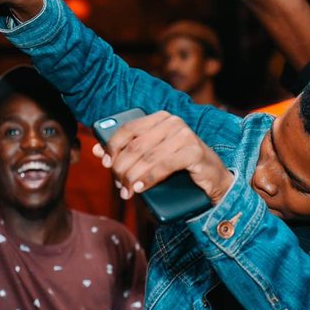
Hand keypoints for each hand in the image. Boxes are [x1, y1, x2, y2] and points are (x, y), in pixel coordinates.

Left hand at [92, 111, 233, 204]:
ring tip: (127, 192)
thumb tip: (96, 150)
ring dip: (132, 177)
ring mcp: (185, 135)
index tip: (105, 163)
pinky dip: (148, 178)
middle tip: (119, 185)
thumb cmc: (179, 168)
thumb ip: (127, 152)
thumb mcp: (151, 158)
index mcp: (160, 118)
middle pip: (135, 146)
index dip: (112, 146)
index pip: (128, 129)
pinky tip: (140, 187)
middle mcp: (173, 122)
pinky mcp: (194, 151)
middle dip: (122, 168)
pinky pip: (164, 165)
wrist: (214, 180)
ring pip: (147, 157)